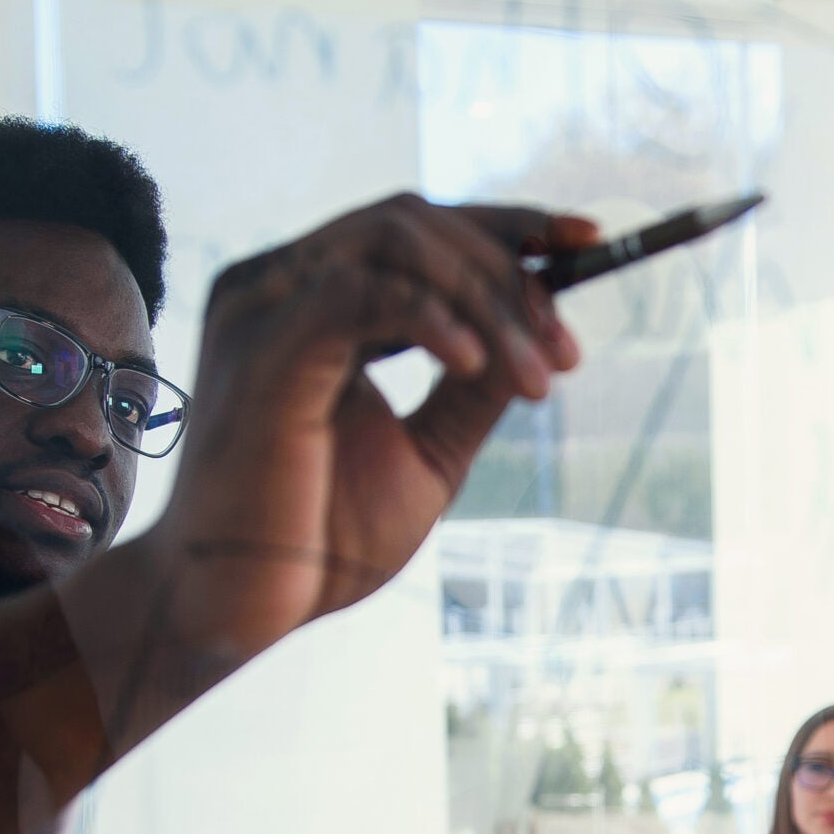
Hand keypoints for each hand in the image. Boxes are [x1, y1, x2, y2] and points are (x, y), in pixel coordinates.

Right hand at [158, 195, 594, 661]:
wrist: (244, 609)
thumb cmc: (319, 539)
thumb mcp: (428, 453)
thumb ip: (475, 389)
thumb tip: (542, 331)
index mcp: (315, 301)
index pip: (420, 228)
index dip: (508, 223)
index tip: (588, 242)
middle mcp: (282, 285)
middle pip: (416, 224)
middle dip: (510, 277)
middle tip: (566, 356)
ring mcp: (266, 308)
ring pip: (396, 242)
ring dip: (486, 300)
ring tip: (534, 379)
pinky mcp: (263, 349)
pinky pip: (361, 294)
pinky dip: (434, 317)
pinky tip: (478, 365)